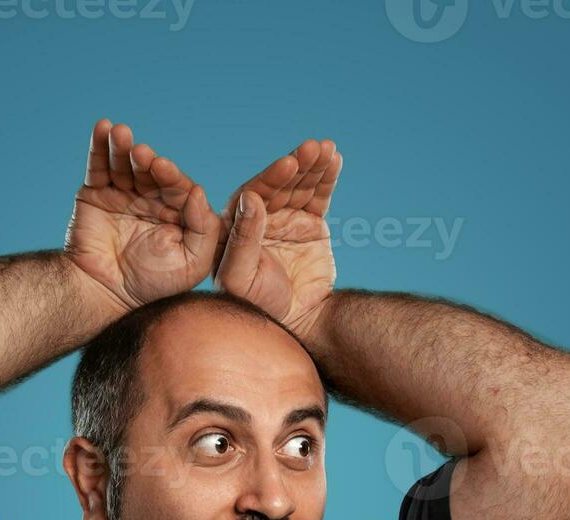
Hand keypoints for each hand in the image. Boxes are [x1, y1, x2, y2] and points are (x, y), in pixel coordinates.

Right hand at [65, 119, 221, 313]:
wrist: (105, 294)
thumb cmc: (153, 285)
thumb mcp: (193, 262)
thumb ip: (204, 229)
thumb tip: (198, 190)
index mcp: (177, 212)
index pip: (177, 186)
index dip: (171, 175)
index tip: (162, 167)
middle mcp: (151, 199)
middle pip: (150, 171)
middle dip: (146, 160)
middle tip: (142, 154)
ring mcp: (122, 194)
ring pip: (125, 163)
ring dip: (123, 146)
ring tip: (120, 133)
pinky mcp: (96, 193)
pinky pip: (98, 166)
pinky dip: (99, 146)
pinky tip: (103, 127)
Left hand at [214, 139, 342, 334]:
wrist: (298, 321)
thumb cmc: (260, 305)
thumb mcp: (241, 277)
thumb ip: (242, 239)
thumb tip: (249, 197)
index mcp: (236, 227)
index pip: (252, 195)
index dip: (270, 178)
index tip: (287, 164)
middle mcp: (260, 218)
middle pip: (278, 185)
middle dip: (295, 165)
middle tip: (311, 148)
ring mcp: (286, 218)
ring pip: (299, 185)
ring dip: (312, 165)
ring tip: (326, 148)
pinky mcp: (310, 222)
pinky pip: (318, 195)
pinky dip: (326, 177)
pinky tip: (333, 158)